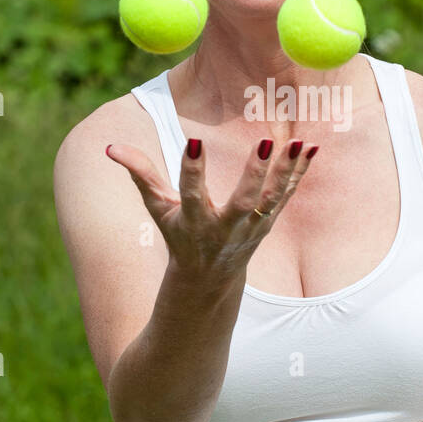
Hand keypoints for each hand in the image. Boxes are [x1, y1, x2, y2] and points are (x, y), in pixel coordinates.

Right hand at [105, 136, 317, 282]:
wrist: (208, 281)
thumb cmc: (178, 236)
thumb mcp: (157, 210)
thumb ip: (140, 176)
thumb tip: (112, 147)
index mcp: (193, 221)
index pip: (190, 192)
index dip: (191, 168)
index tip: (194, 140)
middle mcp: (225, 227)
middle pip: (243, 201)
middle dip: (254, 174)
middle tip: (265, 143)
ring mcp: (251, 227)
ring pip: (272, 199)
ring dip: (286, 171)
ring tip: (297, 141)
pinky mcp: (268, 222)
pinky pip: (287, 195)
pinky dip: (300, 172)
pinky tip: (311, 147)